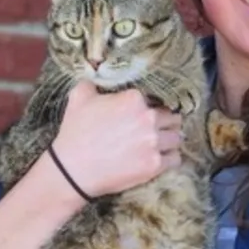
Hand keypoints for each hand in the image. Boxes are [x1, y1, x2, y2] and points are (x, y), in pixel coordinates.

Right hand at [53, 79, 182, 196]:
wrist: (72, 170)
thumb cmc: (75, 133)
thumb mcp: (78, 98)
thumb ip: (92, 83)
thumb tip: (98, 78)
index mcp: (134, 99)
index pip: (157, 99)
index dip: (152, 107)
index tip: (146, 115)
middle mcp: (148, 118)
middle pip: (172, 118)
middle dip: (166, 123)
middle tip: (157, 130)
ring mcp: (153, 142)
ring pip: (177, 138)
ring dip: (170, 141)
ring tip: (161, 145)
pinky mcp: (154, 165)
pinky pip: (175, 158)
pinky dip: (169, 158)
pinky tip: (161, 158)